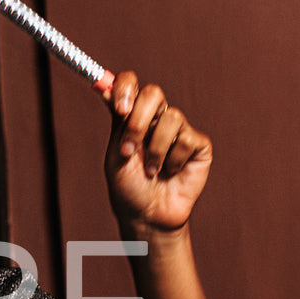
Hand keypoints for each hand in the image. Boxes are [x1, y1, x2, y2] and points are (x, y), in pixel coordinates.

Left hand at [104, 71, 212, 235]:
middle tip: (129, 147)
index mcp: (131, 116)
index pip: (130, 83)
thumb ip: (116, 122)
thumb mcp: (115, 154)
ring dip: (154, 150)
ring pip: (171, 118)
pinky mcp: (198, 144)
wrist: (148, 214)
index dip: (124, 87)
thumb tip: (101, 86)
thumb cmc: (128, 187)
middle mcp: (155, 118)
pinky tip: (171, 173)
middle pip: (153, 93)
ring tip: (150, 171)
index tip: (119, 107)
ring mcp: (178, 130)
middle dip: (139, 121)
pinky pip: (186, 140)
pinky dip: (173, 160)